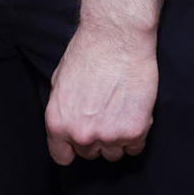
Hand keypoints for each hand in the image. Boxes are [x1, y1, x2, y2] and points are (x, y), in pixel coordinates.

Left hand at [44, 21, 156, 165]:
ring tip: (118, 109)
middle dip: (95, 136)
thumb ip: (62, 108)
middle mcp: (81, 134)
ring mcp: (108, 136)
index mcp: (58, 122)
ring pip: (113, 153)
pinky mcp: (134, 132)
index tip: (79, 141)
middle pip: (89, 153)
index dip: (71, 147)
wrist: (117, 37)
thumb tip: (67, 123)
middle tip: (103, 112)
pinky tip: (132, 111)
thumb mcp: (59, 80)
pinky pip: (135, 147)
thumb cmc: (88, 52)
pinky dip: (135, 134)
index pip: (62, 157)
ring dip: (116, 137)